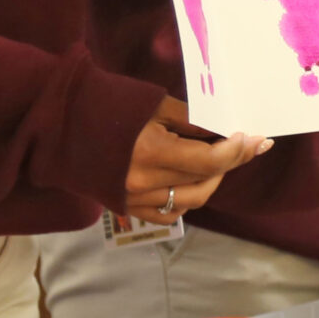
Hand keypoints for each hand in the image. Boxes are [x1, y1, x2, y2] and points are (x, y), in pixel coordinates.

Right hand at [122, 96, 269, 221]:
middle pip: (205, 182)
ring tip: (222, 160)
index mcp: (151, 152)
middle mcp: (144, 183)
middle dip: (232, 163)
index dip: (236, 151)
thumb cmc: (109, 104)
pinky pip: (169, 213)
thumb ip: (192, 121)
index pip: (209, 161)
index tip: (256, 138)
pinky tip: (194, 181)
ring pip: (191, 201)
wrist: (62, 123)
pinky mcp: (127, 206)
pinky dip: (188, 198)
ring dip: (213, 181)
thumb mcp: (155, 104)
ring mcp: (135, 199)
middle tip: (247, 146)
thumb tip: (224, 130)